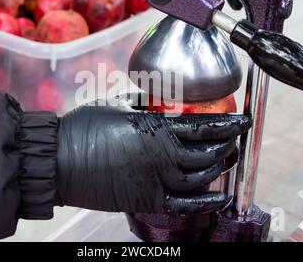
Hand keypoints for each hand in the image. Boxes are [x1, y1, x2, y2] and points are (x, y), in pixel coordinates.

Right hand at [55, 94, 251, 214]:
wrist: (60, 159)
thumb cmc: (86, 126)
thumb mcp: (119, 103)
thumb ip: (147, 103)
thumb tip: (162, 98)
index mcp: (155, 129)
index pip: (203, 126)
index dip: (227, 123)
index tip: (242, 120)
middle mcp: (162, 156)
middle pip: (208, 152)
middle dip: (227, 143)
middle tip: (233, 137)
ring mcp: (156, 181)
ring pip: (200, 177)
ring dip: (219, 167)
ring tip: (226, 158)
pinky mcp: (147, 200)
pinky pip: (184, 204)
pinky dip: (206, 202)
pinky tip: (220, 197)